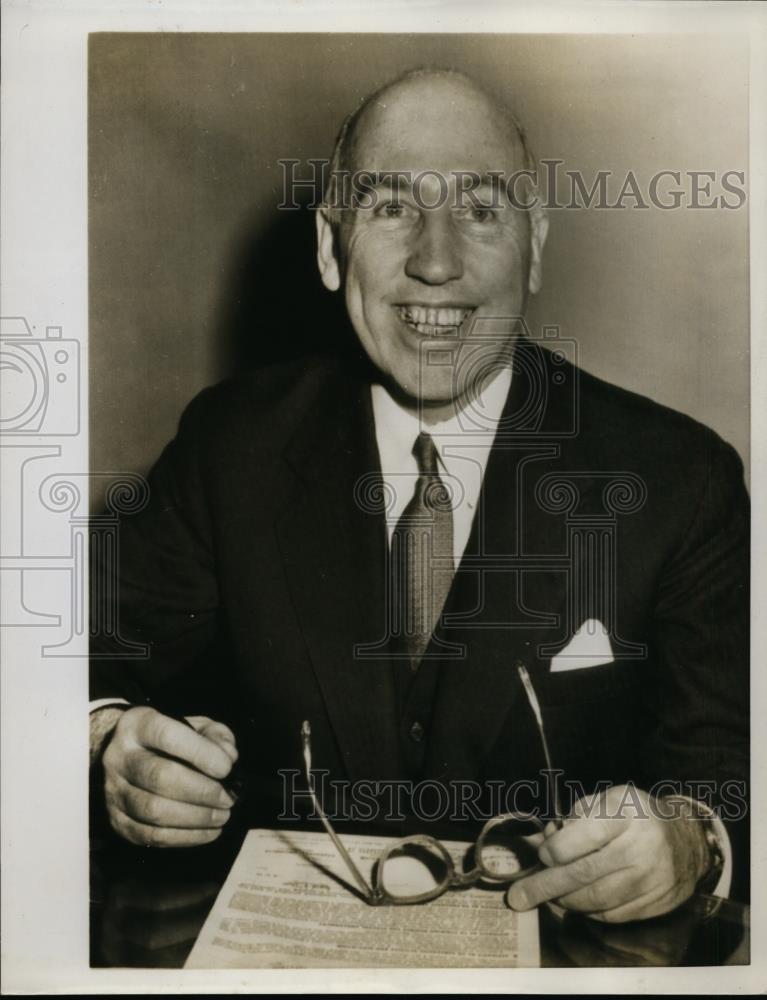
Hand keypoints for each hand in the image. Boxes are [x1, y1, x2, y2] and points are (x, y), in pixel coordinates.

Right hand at [101, 706, 238, 846]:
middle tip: (228, 798)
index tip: (227, 768)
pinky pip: (151, 835)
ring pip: (153, 810)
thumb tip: (228, 758)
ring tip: (222, 815)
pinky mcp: (117, 821)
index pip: (167, 735)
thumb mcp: (196, 726)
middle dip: (201, 791)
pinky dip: (185, 837)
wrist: (129, 757)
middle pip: (159, 776)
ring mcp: (114, 791)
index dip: (200, 753)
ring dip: (195, 817)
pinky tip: (209, 831)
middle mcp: (119, 757)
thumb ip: (216, 736)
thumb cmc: (172, 741)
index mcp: (138, 725)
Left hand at [506, 786, 710, 921]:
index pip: (583, 837)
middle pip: (583, 874)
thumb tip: (544, 840)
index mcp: (626, 814)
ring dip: (564, 900)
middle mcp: (640, 847)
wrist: (687, 840)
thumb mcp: (609, 799)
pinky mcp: (654, 904)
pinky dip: (587, 911)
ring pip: (594, 900)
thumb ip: (576, 817)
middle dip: (544, 887)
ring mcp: (650, 879)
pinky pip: (610, 915)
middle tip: (518, 897)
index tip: (542, 855)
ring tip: (548, 895)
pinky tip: (577, 901)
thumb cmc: (636, 815)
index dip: (555, 850)